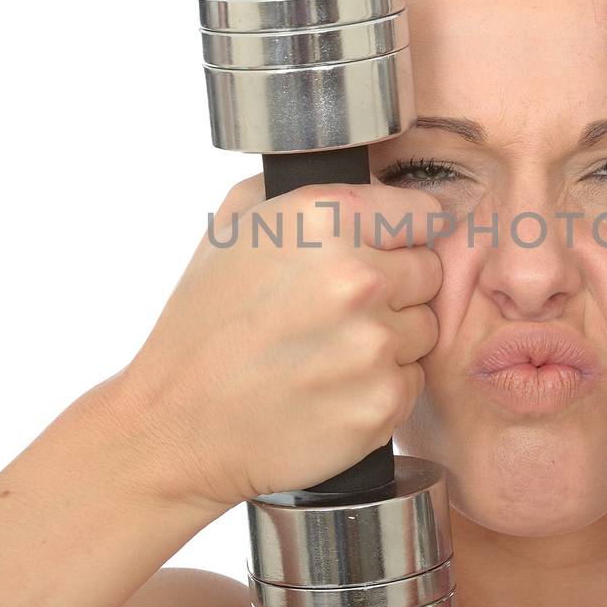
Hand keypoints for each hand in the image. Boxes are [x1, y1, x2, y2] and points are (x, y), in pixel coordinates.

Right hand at [100, 173, 443, 509]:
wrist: (177, 425)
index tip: (387, 248)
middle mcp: (357, 277)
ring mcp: (374, 344)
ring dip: (390, 339)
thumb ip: (303, 191)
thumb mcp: (233, 228)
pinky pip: (412, 382)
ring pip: (424, 330)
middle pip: (429, 272)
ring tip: (328, 352)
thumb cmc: (203, 327)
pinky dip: (381, 387)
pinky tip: (331, 389)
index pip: (422, 213)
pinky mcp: (382, 403)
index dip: (403, 233)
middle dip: (395, 287)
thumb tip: (366, 181)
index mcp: (323, 219)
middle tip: (338, 310)